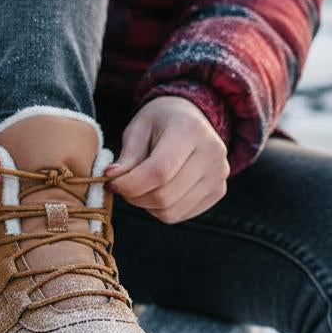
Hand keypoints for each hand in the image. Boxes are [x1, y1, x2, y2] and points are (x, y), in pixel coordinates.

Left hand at [102, 95, 228, 223]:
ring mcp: (219, 175)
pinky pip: (181, 215)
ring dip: (147, 205)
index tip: (112, 183)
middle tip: (123, 185)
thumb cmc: (161, 121)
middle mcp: (211, 153)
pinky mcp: (218, 191)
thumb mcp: (139, 128)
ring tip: (142, 185)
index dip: (130, 184)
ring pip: (171, 212)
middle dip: (134, 197)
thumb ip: (127, 156)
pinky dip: (162, 209)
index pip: (159, 171)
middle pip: (164, 196)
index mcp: (190, 130)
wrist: (191, 117)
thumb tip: (113, 179)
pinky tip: (159, 189)